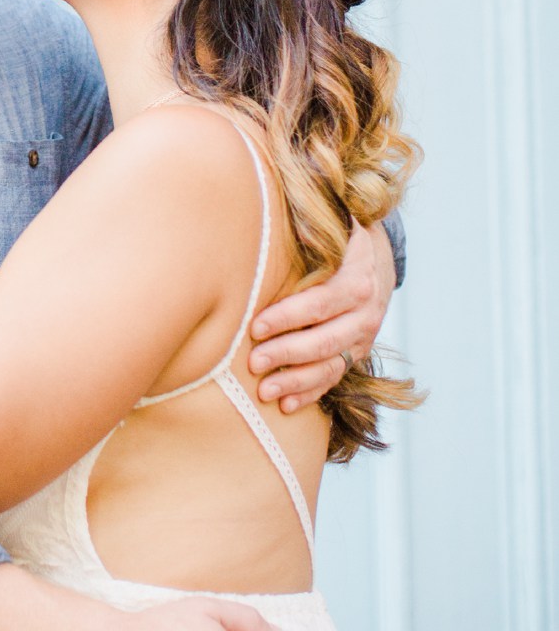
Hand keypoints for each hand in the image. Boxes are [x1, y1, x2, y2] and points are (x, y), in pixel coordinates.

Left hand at [249, 219, 395, 412]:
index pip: (320, 303)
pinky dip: (311, 393)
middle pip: (324, 340)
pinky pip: (335, 376)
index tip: (256, 326)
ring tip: (265, 391)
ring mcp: (363, 336)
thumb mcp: (333, 225)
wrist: (376, 256)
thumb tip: (300, 231)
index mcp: (356, 279)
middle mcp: (365, 312)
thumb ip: (314, 228)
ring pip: (331, 365)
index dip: (288, 316)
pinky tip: (287, 405)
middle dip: (287, 354)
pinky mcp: (358, 352)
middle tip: (253, 362)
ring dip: (297, 382)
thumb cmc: (338, 238)